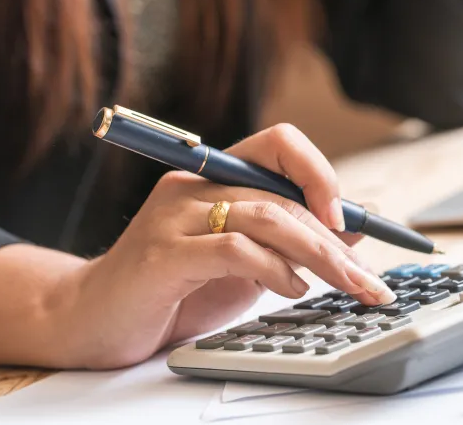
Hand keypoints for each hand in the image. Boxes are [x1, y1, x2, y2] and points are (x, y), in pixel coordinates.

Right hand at [72, 124, 395, 366]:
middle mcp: (195, 185)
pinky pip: (234, 249)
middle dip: (336, 239)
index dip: (321, 173)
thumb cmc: (174, 288)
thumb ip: (292, 239)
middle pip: (284, 193)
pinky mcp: (162, 255)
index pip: (281, 142)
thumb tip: (355, 224)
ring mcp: (175, 217)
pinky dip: (274, 269)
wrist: (92, 319)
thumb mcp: (247, 261)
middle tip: (370, 279)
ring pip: (267, 215)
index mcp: (216, 176)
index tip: (348, 219)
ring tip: (343, 285)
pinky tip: (291, 288)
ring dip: (317, 254)